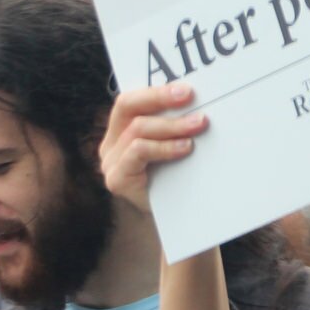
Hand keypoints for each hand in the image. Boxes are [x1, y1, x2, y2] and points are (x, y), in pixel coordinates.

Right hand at [99, 84, 208, 216]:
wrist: (175, 220)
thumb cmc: (175, 177)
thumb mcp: (172, 144)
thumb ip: (173, 124)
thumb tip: (199, 99)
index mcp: (120, 129)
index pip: (130, 100)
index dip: (156, 91)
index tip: (187, 89)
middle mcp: (110, 142)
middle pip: (127, 106)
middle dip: (160, 98)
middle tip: (190, 97)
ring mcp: (110, 161)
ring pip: (138, 129)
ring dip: (172, 125)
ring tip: (198, 124)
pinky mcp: (116, 179)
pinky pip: (138, 152)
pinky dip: (164, 147)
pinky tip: (185, 148)